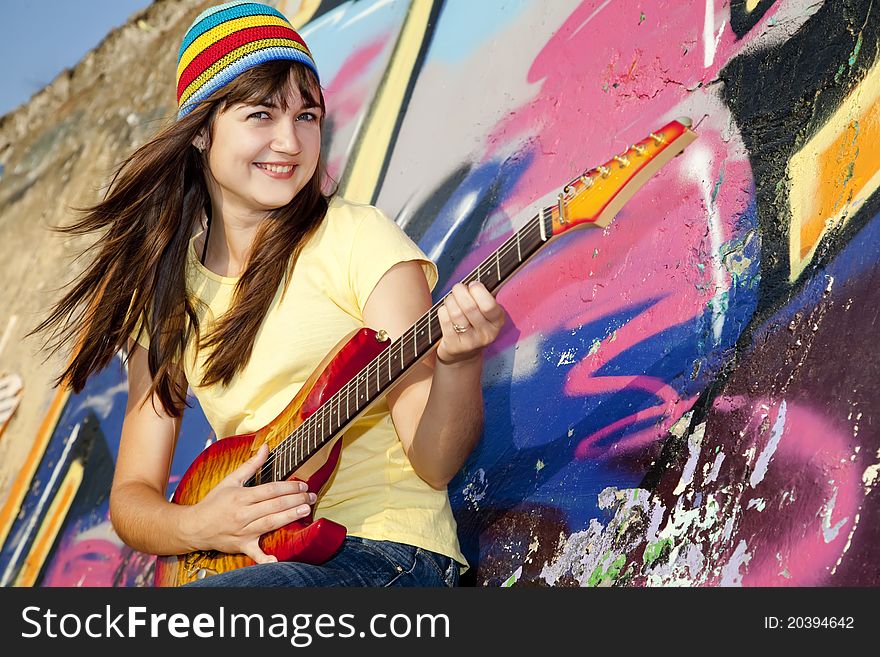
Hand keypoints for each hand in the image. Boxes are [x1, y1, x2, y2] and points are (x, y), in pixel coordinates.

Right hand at [185, 443, 316, 563]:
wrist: (194, 526)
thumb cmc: (214, 502)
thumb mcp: (231, 480)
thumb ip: (251, 464)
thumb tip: (266, 447)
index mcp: (241, 497)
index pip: (270, 490)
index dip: (288, 487)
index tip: (302, 485)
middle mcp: (243, 514)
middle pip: (274, 506)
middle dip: (295, 500)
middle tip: (311, 497)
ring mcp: (243, 531)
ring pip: (270, 523)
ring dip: (289, 517)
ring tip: (306, 511)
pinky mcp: (242, 546)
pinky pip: (255, 553)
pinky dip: (265, 558)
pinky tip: (277, 559)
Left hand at [436, 281, 505, 364]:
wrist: (463, 354)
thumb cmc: (474, 323)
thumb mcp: (486, 312)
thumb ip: (485, 295)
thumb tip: (481, 274)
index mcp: (498, 321)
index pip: (489, 305)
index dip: (478, 290)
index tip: (473, 285)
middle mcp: (486, 334)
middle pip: (469, 307)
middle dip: (460, 291)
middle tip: (458, 288)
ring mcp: (470, 342)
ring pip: (455, 312)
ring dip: (450, 300)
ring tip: (451, 299)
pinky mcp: (454, 345)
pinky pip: (445, 319)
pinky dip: (443, 310)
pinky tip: (446, 311)